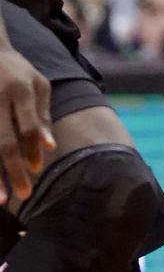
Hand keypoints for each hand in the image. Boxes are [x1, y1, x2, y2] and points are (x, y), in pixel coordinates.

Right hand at [0, 46, 53, 203]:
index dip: (33, 150)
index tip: (38, 170)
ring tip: (1, 200)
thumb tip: (50, 146)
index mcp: (20, 91)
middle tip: (24, 195)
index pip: (28, 127)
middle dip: (13, 171)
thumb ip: (43, 114)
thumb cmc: (19, 71)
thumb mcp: (39, 84)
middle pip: (5, 142)